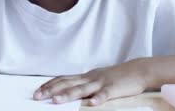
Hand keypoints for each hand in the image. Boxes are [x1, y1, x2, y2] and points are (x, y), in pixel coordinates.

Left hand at [33, 60, 148, 105]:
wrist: (137, 70)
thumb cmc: (116, 77)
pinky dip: (98, 99)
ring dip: (68, 95)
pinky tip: (91, 104)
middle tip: (37, 97)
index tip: (37, 91)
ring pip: (82, 89)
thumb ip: (83, 84)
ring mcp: (101, 83)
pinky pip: (105, 94)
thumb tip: (67, 90)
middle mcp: (90, 78)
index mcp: (85, 76)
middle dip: (51, 90)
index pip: (63, 79)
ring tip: (55, 101)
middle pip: (67, 83)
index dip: (49, 85)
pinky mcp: (113, 89)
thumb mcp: (96, 79)